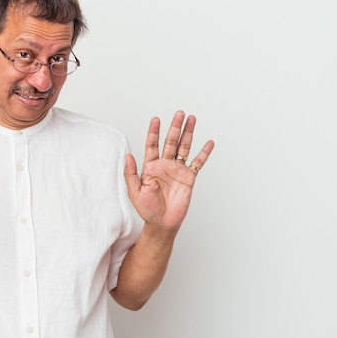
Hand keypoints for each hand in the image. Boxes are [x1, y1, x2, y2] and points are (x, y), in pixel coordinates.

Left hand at [124, 110, 213, 229]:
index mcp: (150, 166)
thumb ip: (131, 173)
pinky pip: (198, 163)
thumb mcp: (134, 191)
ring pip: (184, 147)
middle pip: (171, 142)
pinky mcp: (189, 178)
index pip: (152, 144)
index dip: (154, 132)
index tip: (156, 119)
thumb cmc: (147, 209)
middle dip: (175, 127)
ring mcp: (177, 170)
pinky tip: (209, 142)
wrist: (162, 223)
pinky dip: (204, 153)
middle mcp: (165, 165)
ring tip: (192, 119)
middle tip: (179, 113)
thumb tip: (127, 155)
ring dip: (188, 133)